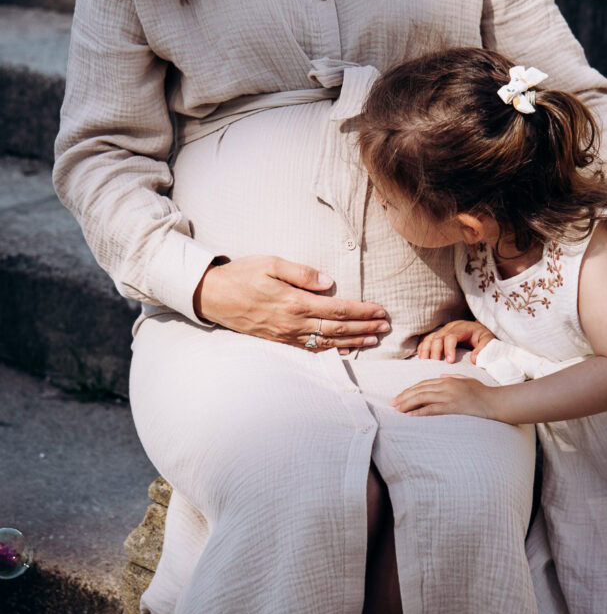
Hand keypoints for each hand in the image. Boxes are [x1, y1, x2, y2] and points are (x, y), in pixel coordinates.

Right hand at [193, 255, 389, 350]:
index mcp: (294, 302)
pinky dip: (330, 350)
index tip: (380, 310)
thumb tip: (330, 282)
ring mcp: (285, 335)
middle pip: (337, 329)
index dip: (362, 311)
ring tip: (373, 339)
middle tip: (386, 326)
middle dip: (365, 327)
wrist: (212, 295)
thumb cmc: (242, 274)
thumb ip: (302, 273)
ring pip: (327, 342)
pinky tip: (343, 349)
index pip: (337, 309)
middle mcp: (292, 323)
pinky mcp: (278, 340)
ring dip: (353, 341)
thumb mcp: (271, 263)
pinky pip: (310, 349)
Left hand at [391, 375, 494, 417]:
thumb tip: (441, 375)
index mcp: (447, 380)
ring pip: (422, 398)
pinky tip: (411, 415)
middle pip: (420, 390)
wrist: (493, 401)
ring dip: (408, 403)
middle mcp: (445, 386)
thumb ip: (453, 377)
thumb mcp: (466, 379)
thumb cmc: (481, 392)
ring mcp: (448, 396)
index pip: (424, 384)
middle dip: (404, 396)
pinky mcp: (452, 407)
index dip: (410, 389)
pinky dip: (420, 412)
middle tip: (393, 403)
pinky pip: (432, 409)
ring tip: (397, 409)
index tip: (401, 395)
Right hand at [416, 319, 494, 362]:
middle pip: (438, 337)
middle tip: (435, 364)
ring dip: (426, 349)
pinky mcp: (438, 336)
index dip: (449, 348)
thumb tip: (473, 359)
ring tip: (424, 361)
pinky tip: (422, 357)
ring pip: (430, 338)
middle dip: (435, 350)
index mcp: (462, 328)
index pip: (451, 336)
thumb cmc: (482, 337)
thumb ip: (484, 348)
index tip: (450, 361)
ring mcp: (443, 331)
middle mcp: (450, 328)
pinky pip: (426, 340)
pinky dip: (423, 348)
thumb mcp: (489, 340)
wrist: (479, 330)